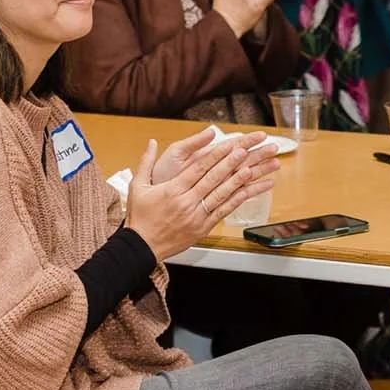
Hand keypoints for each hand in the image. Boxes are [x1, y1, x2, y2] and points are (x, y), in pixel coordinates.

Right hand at [125, 134, 276, 261]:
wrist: (141, 247)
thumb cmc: (139, 217)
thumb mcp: (137, 186)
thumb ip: (145, 162)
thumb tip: (151, 142)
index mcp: (173, 189)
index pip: (199, 168)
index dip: (216, 155)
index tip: (229, 144)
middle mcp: (187, 202)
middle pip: (213, 179)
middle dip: (231, 163)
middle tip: (246, 151)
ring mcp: (196, 216)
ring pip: (221, 195)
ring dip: (238, 181)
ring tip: (252, 169)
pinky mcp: (202, 228)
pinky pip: (222, 212)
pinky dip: (235, 202)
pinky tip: (246, 193)